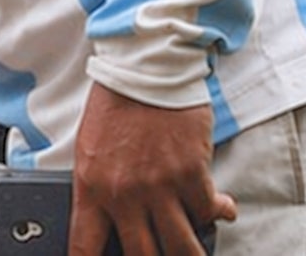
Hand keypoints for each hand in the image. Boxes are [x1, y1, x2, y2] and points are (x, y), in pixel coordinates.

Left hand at [69, 84, 235, 255]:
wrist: (145, 68)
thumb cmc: (115, 105)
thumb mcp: (90, 149)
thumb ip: (100, 189)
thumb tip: (113, 223)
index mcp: (92, 187)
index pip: (84, 246)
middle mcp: (125, 194)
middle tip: (162, 253)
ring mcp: (160, 187)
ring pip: (182, 247)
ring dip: (190, 252)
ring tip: (193, 250)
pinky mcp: (192, 175)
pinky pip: (209, 213)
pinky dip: (218, 212)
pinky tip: (220, 207)